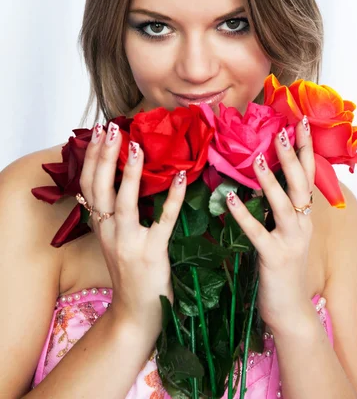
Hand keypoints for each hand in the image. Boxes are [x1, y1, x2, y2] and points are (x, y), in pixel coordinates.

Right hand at [79, 122, 186, 340]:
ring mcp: (129, 244)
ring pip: (124, 203)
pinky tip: (181, 177)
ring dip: (128, 173)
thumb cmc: (130, 272)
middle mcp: (108, 232)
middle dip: (104, 156)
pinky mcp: (152, 254)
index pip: (88, 185)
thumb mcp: (115, 239)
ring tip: (136, 145)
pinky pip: (163, 221)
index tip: (99, 132)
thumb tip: (126, 176)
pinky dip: (173, 198)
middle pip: (99, 188)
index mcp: (100, 226)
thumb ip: (116, 212)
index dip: (92, 157)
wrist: (136, 314)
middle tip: (111, 128)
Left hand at [225, 117, 314, 330]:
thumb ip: (276, 209)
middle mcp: (302, 224)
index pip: (307, 175)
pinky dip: (244, 215)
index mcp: (304, 216)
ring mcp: (290, 241)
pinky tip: (230, 199)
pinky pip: (257, 232)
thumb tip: (259, 179)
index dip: (306, 149)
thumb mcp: (285, 234)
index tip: (303, 123)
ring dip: (270, 180)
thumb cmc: (282, 270)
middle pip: (300, 183)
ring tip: (258, 157)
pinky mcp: (274, 257)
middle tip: (284, 130)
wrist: (290, 311)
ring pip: (283, 204)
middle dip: (292, 155)